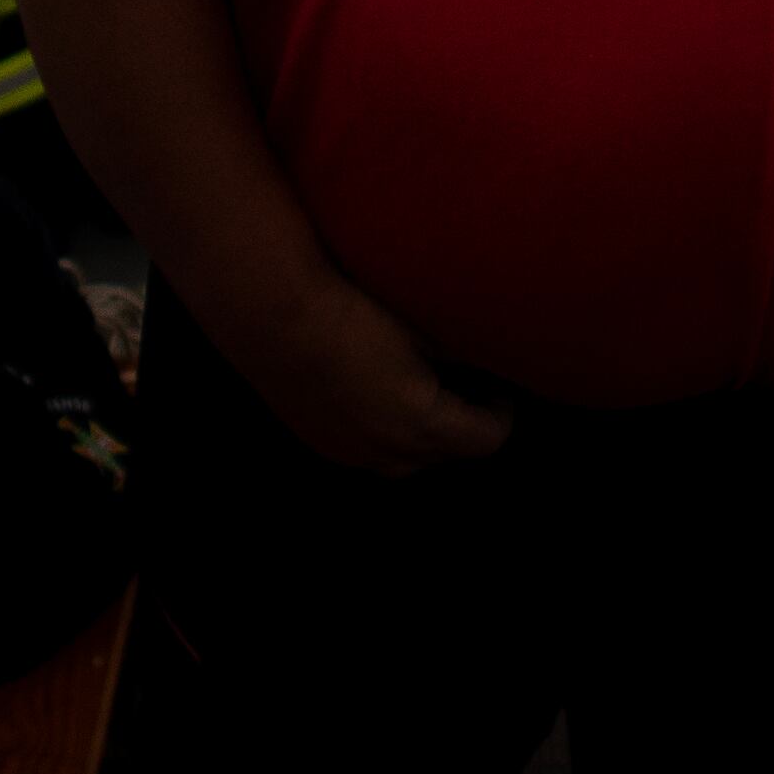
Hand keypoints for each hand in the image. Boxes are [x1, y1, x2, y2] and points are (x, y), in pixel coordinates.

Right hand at [220, 274, 511, 472]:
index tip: (499, 396)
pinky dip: (382, 434)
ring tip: (421, 398)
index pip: (485, 440)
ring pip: (404, 462)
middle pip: (445, 454)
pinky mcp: (319, 441)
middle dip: (460, 428)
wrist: (273, 315)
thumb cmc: (352, 311)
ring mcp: (350, 451)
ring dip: (420, 438)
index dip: (499, 417)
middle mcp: (388, 449)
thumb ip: (458, 352)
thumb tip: (486, 355)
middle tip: (465, 393)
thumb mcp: (421, 328)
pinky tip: (374, 395)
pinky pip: (366, 452)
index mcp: (423, 423)